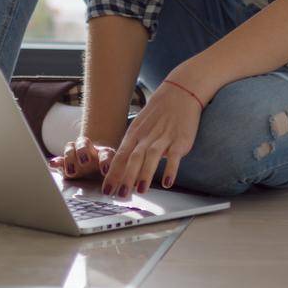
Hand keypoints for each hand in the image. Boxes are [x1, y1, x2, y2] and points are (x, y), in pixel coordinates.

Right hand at [48, 135, 114, 183]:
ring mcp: (76, 154)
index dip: (105, 161)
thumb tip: (126, 190)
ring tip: (70, 171)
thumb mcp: (115, 176)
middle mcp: (89, 150)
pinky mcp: (65, 162)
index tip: (105, 170)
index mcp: (105, 153)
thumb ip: (117, 180)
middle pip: (84, 143)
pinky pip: (59, 159)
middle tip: (84, 163)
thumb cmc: (109, 172)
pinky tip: (52, 164)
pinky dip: (56, 161)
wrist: (99, 166)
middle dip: (83, 152)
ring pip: (71, 148)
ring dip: (69, 157)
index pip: (105, 153)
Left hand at [101, 77, 202, 197]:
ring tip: (140, 190)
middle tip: (120, 195)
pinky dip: (171, 169)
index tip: (107, 190)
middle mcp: (147, 136)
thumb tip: (122, 170)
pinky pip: (174, 155)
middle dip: (126, 177)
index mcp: (135, 133)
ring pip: (152, 156)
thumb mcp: (140, 126)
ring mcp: (164, 137)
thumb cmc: (158, 113)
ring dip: (145, 174)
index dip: (113, 174)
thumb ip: (132, 147)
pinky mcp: (180, 139)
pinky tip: (168, 182)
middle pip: (134, 158)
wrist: (180, 92)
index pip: (120, 156)